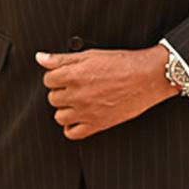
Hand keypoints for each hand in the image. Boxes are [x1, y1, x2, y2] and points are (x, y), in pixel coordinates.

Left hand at [36, 44, 176, 138]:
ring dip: (65, 109)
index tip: (66, 75)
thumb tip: (41, 58)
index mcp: (73, 75)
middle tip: (76, 86)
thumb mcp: (90, 55)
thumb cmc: (123, 64)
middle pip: (53, 98)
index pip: (48, 80)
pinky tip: (79, 117)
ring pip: (59, 116)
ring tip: (78, 101)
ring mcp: (86, 112)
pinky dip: (72, 127)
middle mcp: (77, 95)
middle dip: (62, 92)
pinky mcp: (97, 125)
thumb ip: (62, 59)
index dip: (57, 76)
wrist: (148, 77)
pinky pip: (72, 133)